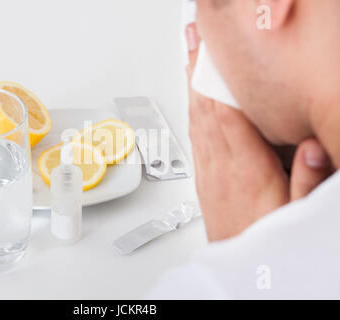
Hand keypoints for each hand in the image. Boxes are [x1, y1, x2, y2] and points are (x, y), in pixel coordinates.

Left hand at [185, 23, 332, 240]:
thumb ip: (307, 180)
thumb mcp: (296, 214)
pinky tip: (193, 97)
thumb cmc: (263, 240)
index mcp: (243, 169)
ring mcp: (207, 168)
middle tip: (192, 40)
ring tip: (188, 57)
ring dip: (190, 84)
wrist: (237, 264)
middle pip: (203, 107)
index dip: (214, 78)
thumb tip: (311, 145)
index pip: (224, 113)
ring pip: (196, 117)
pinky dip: (193, 108)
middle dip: (197, 69)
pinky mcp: (204, 174)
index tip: (210, 52)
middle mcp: (219, 165)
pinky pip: (196, 133)